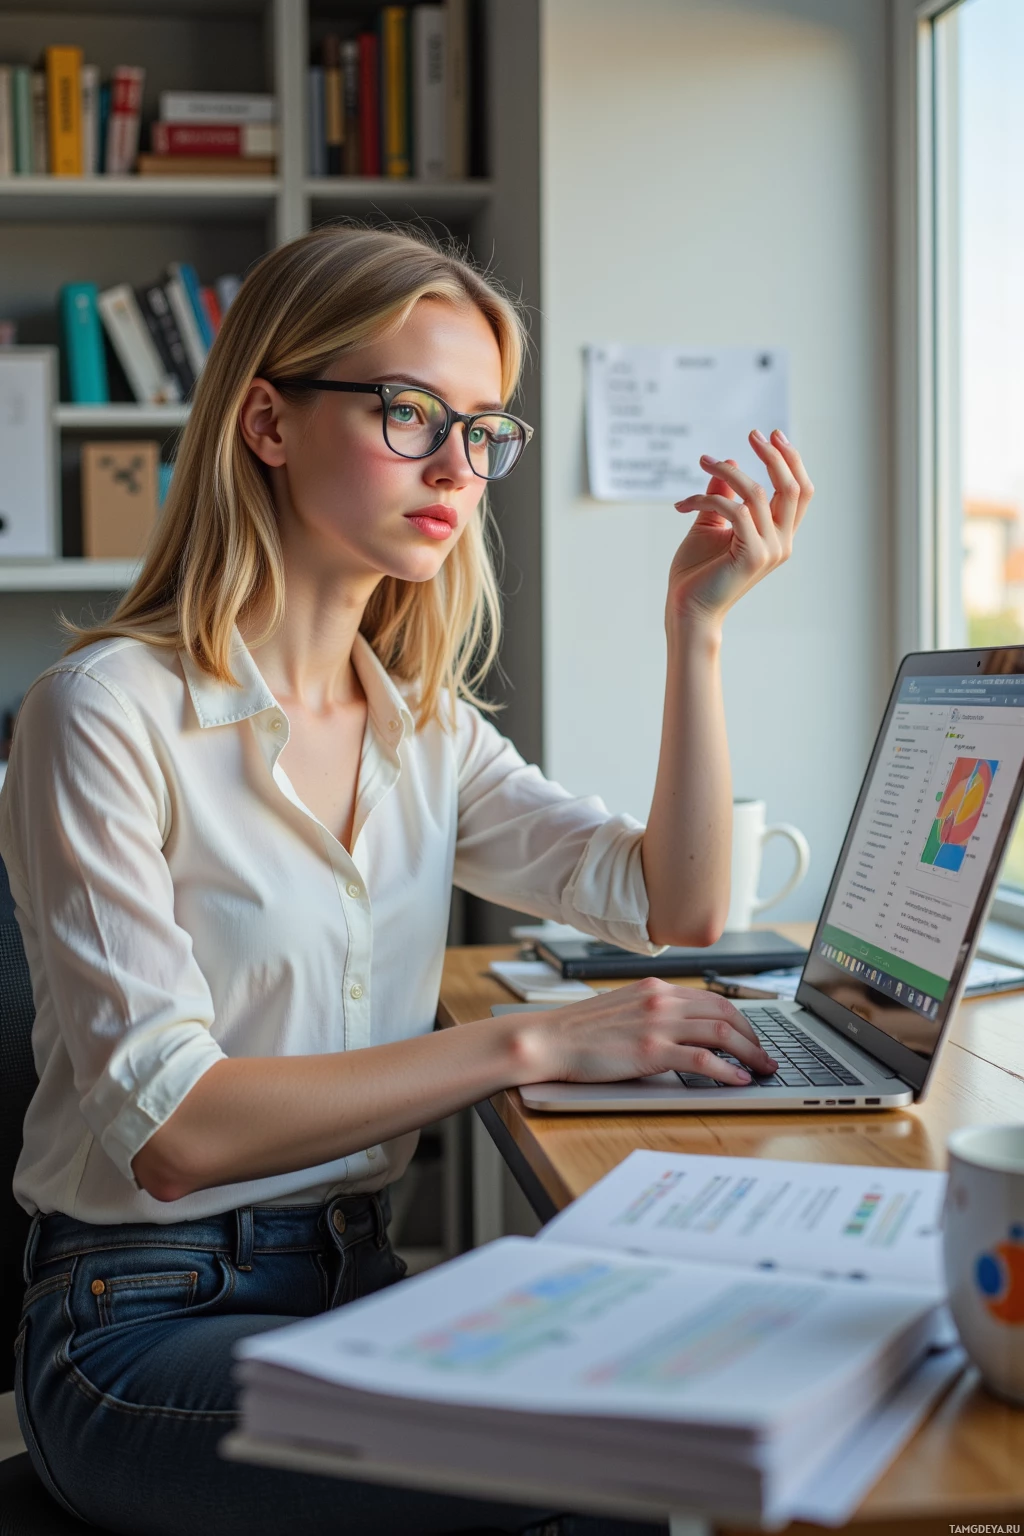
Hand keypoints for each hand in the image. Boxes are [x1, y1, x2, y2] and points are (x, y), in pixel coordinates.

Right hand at [515, 977, 777, 1085]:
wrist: (549, 1040)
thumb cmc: (579, 1032)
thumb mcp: (622, 1008)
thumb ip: (652, 1012)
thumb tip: (682, 1030)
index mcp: (655, 988)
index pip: (712, 998)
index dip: (740, 1019)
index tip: (751, 1036)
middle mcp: (661, 1000)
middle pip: (725, 1013)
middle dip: (753, 1036)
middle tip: (766, 1056)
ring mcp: (657, 1024)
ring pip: (721, 1033)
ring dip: (750, 1053)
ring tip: (763, 1069)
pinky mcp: (651, 1050)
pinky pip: (702, 1059)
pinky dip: (727, 1070)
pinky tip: (739, 1080)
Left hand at [666, 429, 812, 628]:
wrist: (686, 610)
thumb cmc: (696, 572)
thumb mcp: (710, 525)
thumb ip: (722, 496)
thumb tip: (728, 463)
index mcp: (778, 535)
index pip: (799, 491)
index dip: (791, 460)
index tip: (771, 435)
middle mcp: (782, 543)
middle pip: (793, 487)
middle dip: (774, 455)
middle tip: (752, 433)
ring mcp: (770, 550)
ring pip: (758, 493)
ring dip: (727, 471)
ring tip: (703, 462)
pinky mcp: (752, 556)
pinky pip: (735, 510)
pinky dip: (709, 499)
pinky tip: (685, 504)